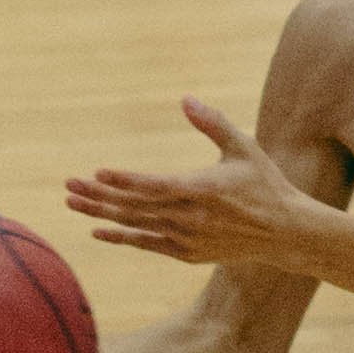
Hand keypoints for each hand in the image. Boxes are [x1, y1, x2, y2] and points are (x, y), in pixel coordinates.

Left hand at [67, 97, 293, 263]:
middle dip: (99, 195)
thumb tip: (185, 99)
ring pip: (136, 225)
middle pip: (136, 206)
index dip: (126, 180)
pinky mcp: (187, 253)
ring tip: (72, 201)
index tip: (98, 171)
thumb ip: (213, 123)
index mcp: (205, 189)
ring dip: (102, 213)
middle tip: (69, 184)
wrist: (284, 233)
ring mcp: (187, 239)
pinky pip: (146, 244)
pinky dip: (121, 237)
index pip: (156, 185)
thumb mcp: (244, 147)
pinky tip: (98, 230)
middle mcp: (192, 217)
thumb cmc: (265, 184)